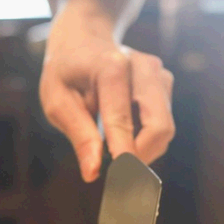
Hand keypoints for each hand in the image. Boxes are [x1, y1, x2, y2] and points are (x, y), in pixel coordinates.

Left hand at [40, 0, 174, 181]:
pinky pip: (163, 124)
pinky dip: (145, 138)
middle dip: (141, 157)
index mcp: (111, 67)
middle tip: (118, 176)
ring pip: (164, 129)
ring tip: (112, 147)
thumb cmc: (66, 72)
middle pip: (159, 126)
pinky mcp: (166, 84)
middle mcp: (143, 67)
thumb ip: (78, 135)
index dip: (125, 155)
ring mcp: (159, 74)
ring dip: (142, 149)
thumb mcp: (57, 101)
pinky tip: (123, 132)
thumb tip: (93, 172)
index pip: (122, 120)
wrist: (84, 39)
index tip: (122, 184)